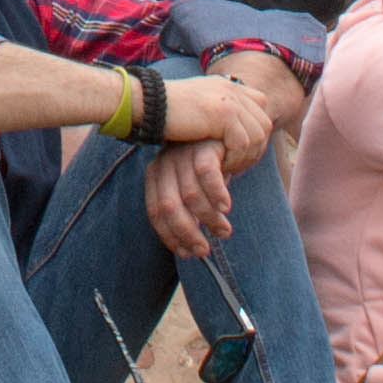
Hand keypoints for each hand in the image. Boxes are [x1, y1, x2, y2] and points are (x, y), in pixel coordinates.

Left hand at [147, 132, 235, 252]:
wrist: (227, 129)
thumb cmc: (209, 165)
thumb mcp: (193, 186)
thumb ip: (188, 211)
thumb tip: (190, 248)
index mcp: (156, 175)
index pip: (155, 212)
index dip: (170, 236)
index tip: (186, 253)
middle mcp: (165, 163)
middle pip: (169, 207)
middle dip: (187, 233)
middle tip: (203, 250)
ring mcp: (183, 153)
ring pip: (191, 195)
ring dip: (209, 219)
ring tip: (224, 231)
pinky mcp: (203, 145)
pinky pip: (207, 174)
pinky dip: (217, 195)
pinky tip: (226, 207)